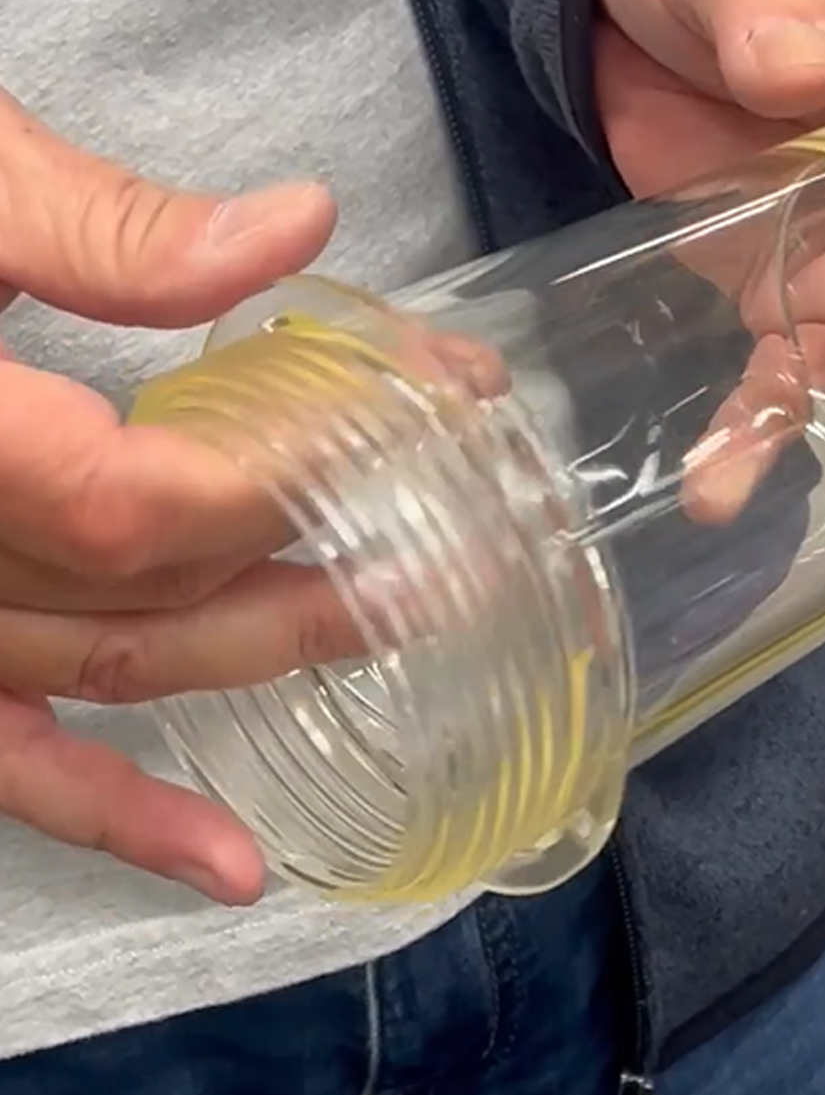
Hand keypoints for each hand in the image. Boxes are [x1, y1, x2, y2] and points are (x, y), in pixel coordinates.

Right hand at [0, 91, 366, 904]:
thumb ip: (104, 229)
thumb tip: (296, 229)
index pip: (134, 504)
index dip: (292, 470)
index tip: (429, 411)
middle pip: (134, 590)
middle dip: (312, 548)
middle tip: (464, 507)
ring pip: (91, 670)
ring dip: (250, 660)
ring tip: (397, 623)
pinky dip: (108, 811)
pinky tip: (233, 865)